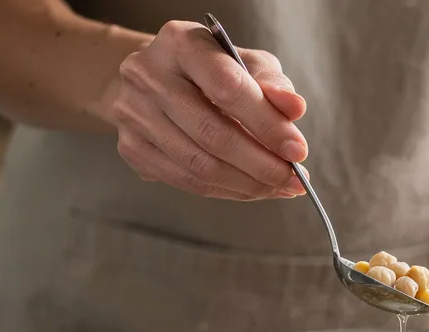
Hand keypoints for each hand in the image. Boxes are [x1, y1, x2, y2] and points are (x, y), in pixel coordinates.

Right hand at [108, 21, 307, 199]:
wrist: (155, 77)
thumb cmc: (211, 69)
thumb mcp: (246, 62)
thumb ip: (272, 84)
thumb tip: (295, 109)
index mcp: (181, 43)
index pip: (228, 88)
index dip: (267, 125)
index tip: (298, 151)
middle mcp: (147, 75)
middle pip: (212, 134)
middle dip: (261, 164)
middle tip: (294, 179)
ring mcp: (133, 114)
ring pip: (199, 166)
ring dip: (248, 184)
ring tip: (279, 187)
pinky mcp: (131, 147)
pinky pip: (186, 181)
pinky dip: (227, 191)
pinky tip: (253, 189)